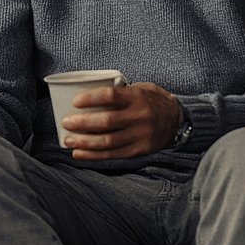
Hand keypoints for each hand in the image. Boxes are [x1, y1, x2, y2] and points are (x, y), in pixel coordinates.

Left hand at [61, 82, 181, 160]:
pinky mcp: (139, 150)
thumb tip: (86, 93)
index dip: (91, 98)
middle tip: (65, 122)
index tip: (75, 101)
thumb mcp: (140, 88)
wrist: (178, 120)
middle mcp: (140, 117)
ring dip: (84, 142)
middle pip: (106, 122)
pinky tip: (79, 154)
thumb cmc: (152, 101)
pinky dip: (93, 155)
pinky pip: (113, 155)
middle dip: (82, 123)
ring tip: (68, 140)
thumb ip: (119, 92)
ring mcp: (140, 136)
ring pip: (107, 141)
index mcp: (138, 97)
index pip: (110, 96)